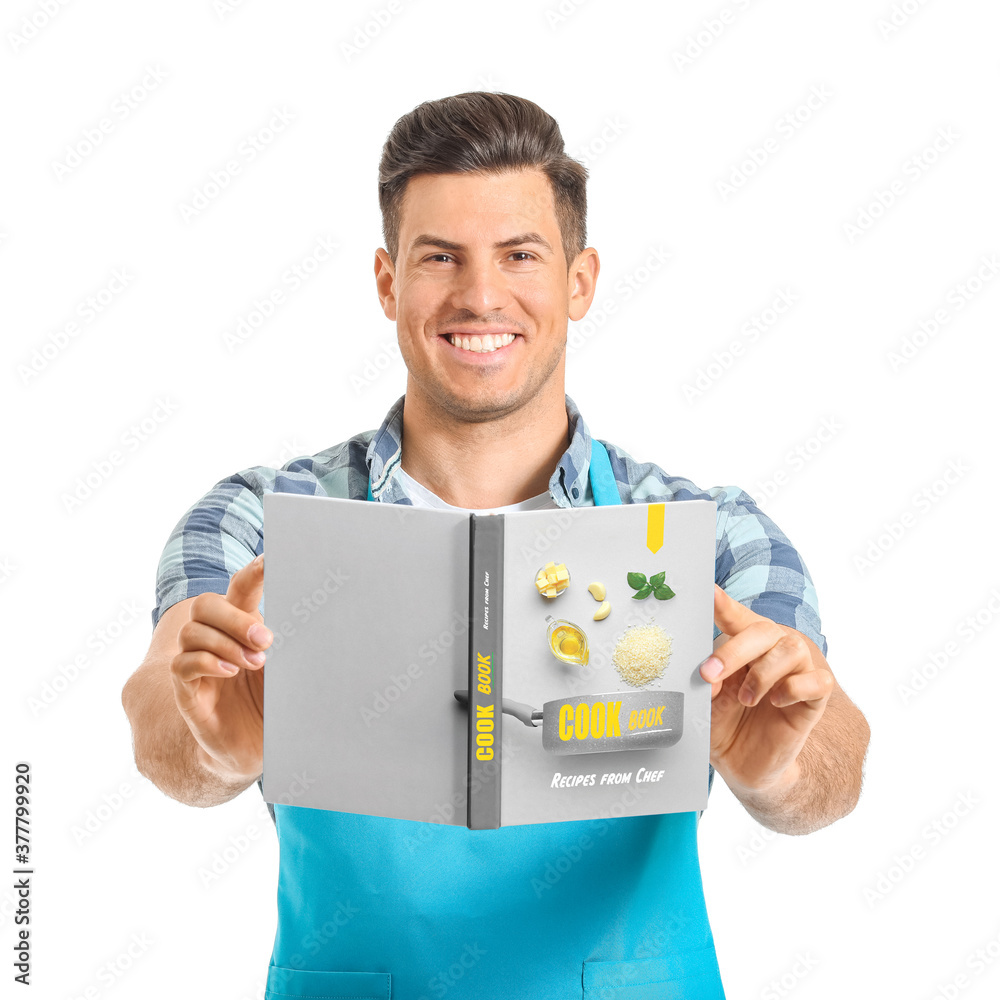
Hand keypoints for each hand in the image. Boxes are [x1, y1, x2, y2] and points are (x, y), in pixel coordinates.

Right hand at [169, 555, 271, 782]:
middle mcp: (215, 640)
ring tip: (254, 661)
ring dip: (226, 642)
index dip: (252, 572)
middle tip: (267, 638)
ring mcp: (197, 665)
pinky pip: (182, 665)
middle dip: (236, 616)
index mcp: (241, 627)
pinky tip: (230, 670)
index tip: (271, 559)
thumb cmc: (273, 704)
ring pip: (193, 631)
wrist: (253, 750)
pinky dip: (206, 662)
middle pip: (205, 604)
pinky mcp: (187, 692)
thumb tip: (322, 621)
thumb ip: (293, 645)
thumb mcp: (288, 671)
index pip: (239, 589)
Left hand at [699, 584, 832, 794]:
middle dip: (734, 650)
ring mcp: (797, 673)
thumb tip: (709, 674)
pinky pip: (819, 680)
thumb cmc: (723, 724)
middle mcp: (772, 651)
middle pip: (765, 630)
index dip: (725, 605)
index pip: (737, 618)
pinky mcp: (814, 699)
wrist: (744, 766)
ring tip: (747, 699)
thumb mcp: (706, 702)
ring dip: (763, 673)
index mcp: (743, 644)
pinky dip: (795, 688)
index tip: (710, 593)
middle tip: (710, 673)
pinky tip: (777, 702)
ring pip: (792, 649)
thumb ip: (708, 683)